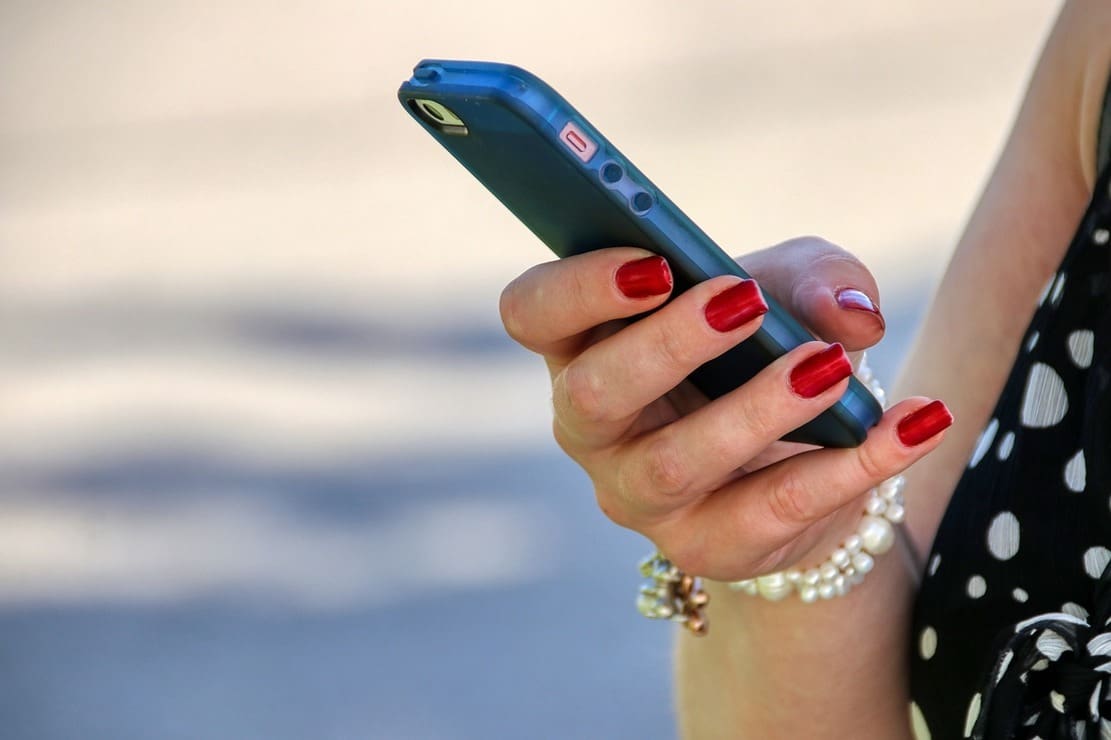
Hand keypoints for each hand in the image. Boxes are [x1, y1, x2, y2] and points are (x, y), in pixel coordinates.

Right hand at [499, 237, 950, 580]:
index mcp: (585, 342)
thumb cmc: (762, 349)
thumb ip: (816, 278)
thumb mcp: (789, 290)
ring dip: (754, 412)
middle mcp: (593, 425)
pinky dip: (851, 466)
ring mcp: (639, 495)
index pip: (534, 312)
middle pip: (595, 393)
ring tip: (830, 367)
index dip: (577, 287)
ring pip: (675, 463)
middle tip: (742, 302)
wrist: (800, 450)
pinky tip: (916, 423)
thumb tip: (850, 316)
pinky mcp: (705, 545)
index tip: (654, 260)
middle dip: (667, 346)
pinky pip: (771, 510)